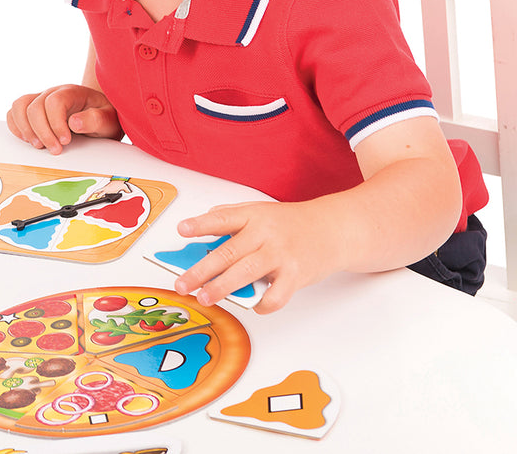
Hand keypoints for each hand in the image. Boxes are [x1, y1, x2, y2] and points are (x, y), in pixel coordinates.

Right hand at [5, 84, 121, 154]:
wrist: (100, 114)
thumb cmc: (104, 117)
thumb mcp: (109, 120)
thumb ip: (95, 120)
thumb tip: (74, 123)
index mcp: (72, 92)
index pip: (55, 101)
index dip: (56, 123)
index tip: (65, 141)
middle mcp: (53, 92)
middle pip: (35, 106)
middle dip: (42, 132)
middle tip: (55, 149)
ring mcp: (41, 99)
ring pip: (20, 106)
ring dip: (26, 129)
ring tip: (39, 146)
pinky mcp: (32, 109)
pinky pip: (14, 112)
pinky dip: (16, 126)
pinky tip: (28, 139)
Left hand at [173, 201, 346, 313]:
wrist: (334, 229)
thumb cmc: (293, 223)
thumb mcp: (261, 210)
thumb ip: (233, 217)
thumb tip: (205, 226)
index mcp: (253, 216)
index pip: (222, 219)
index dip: (200, 225)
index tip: (182, 230)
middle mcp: (265, 234)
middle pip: (228, 253)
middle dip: (201, 270)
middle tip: (183, 283)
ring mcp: (280, 255)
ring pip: (245, 274)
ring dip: (222, 288)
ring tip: (205, 297)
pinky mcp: (295, 276)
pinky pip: (275, 296)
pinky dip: (261, 305)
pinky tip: (254, 305)